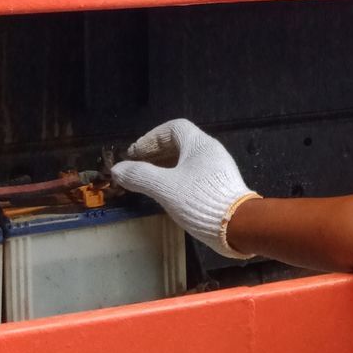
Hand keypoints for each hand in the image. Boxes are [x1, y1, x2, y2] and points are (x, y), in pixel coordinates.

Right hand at [110, 118, 259, 258]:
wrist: (236, 224)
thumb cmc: (199, 199)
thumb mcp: (165, 187)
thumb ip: (140, 176)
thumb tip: (117, 169)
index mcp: (200, 144)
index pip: (174, 128)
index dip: (152, 137)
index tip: (135, 153)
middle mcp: (210, 151)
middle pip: (180, 142)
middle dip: (155, 152)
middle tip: (136, 167)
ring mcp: (217, 168)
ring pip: (186, 159)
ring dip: (164, 166)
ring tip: (146, 180)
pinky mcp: (219, 184)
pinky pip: (193, 172)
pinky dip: (175, 176)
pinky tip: (166, 192)